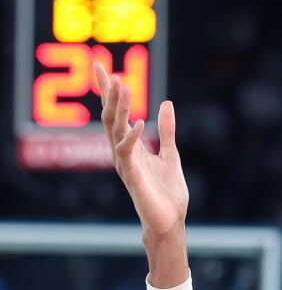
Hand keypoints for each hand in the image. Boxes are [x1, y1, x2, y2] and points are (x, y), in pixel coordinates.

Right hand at [95, 61, 188, 237]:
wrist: (170, 221)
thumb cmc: (167, 193)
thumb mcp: (171, 154)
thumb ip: (168, 130)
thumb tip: (166, 104)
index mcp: (131, 146)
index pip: (116, 114)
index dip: (109, 92)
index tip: (103, 69)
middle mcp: (123, 152)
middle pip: (110, 117)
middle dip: (109, 94)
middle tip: (105, 70)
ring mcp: (125, 164)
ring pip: (115, 130)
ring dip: (119, 107)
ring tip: (122, 86)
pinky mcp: (132, 176)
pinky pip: (128, 153)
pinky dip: (133, 136)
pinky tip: (140, 122)